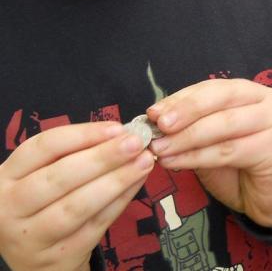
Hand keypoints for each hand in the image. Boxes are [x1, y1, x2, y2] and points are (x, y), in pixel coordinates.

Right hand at [0, 122, 153, 270]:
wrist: (34, 259)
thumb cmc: (44, 202)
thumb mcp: (42, 174)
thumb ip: (74, 153)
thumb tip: (121, 133)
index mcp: (7, 176)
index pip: (43, 147)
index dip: (83, 135)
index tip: (117, 128)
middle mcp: (11, 206)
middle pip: (59, 177)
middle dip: (103, 157)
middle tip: (136, 142)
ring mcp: (33, 235)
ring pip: (77, 206)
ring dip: (116, 181)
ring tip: (144, 162)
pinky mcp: (59, 254)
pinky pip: (95, 224)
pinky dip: (120, 201)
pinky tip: (138, 182)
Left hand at [147, 79, 271, 228]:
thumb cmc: (243, 166)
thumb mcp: (213, 144)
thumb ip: (192, 131)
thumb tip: (154, 125)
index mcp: (248, 92)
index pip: (211, 88)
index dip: (181, 98)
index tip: (152, 112)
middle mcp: (264, 101)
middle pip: (220, 98)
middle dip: (186, 110)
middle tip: (158, 125)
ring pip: (224, 124)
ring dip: (187, 137)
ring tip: (160, 150)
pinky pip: (230, 150)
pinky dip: (198, 156)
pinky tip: (176, 163)